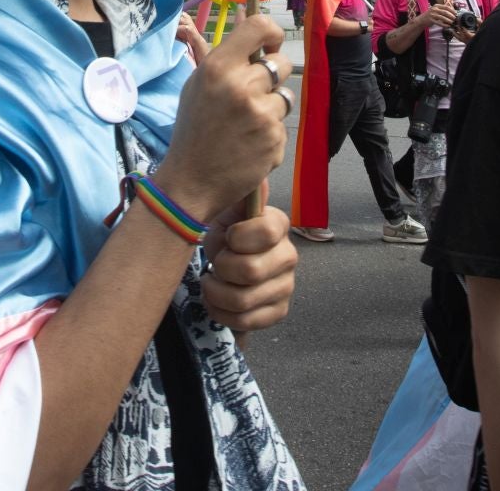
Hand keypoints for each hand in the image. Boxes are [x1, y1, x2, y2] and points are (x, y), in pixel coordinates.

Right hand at [156, 16, 290, 221]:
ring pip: (284, 96)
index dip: (270, 32)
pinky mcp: (275, 139)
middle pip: (280, 62)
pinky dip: (270, 133)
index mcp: (218, 67)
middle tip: (257, 90)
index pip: (258, 27)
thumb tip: (253, 28)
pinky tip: (249, 144)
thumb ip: (226, 59)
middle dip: (273, 74)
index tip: (269, 44)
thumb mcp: (198, 85)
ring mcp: (262, 114)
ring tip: (246, 123)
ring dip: (271, 106)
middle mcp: (242, 86)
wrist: (192, 181)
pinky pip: (282, 125)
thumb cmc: (193, 130)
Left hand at [200, 205, 297, 331]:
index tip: (227, 237)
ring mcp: (286, 286)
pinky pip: (245, 321)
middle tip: (214, 264)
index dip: (237, 238)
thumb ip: (240, 198)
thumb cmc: (225, 236)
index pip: (266, 231)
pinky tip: (216, 301)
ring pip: (243, 300)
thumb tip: (259, 179)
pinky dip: (221, 313)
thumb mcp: (226, 212)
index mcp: (278, 225)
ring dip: (215, 293)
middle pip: (250, 270)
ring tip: (211, 283)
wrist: (224, 268)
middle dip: (221, 268)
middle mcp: (289, 256)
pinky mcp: (278, 312)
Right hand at [423, 3, 458, 30]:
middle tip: (455, 19)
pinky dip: (444, 24)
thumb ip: (442, 10)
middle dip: (451, 16)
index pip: (446, 7)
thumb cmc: (431, 15)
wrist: (422, 19)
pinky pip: (439, 23)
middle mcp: (434, 9)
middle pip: (445, 12)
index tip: (456, 13)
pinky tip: (447, 26)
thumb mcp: (436, 10)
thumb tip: (452, 13)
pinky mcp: (431, 20)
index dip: (452, 10)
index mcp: (436, 5)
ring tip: (452, 22)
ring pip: (442, 17)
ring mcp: (432, 14)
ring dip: (448, 20)